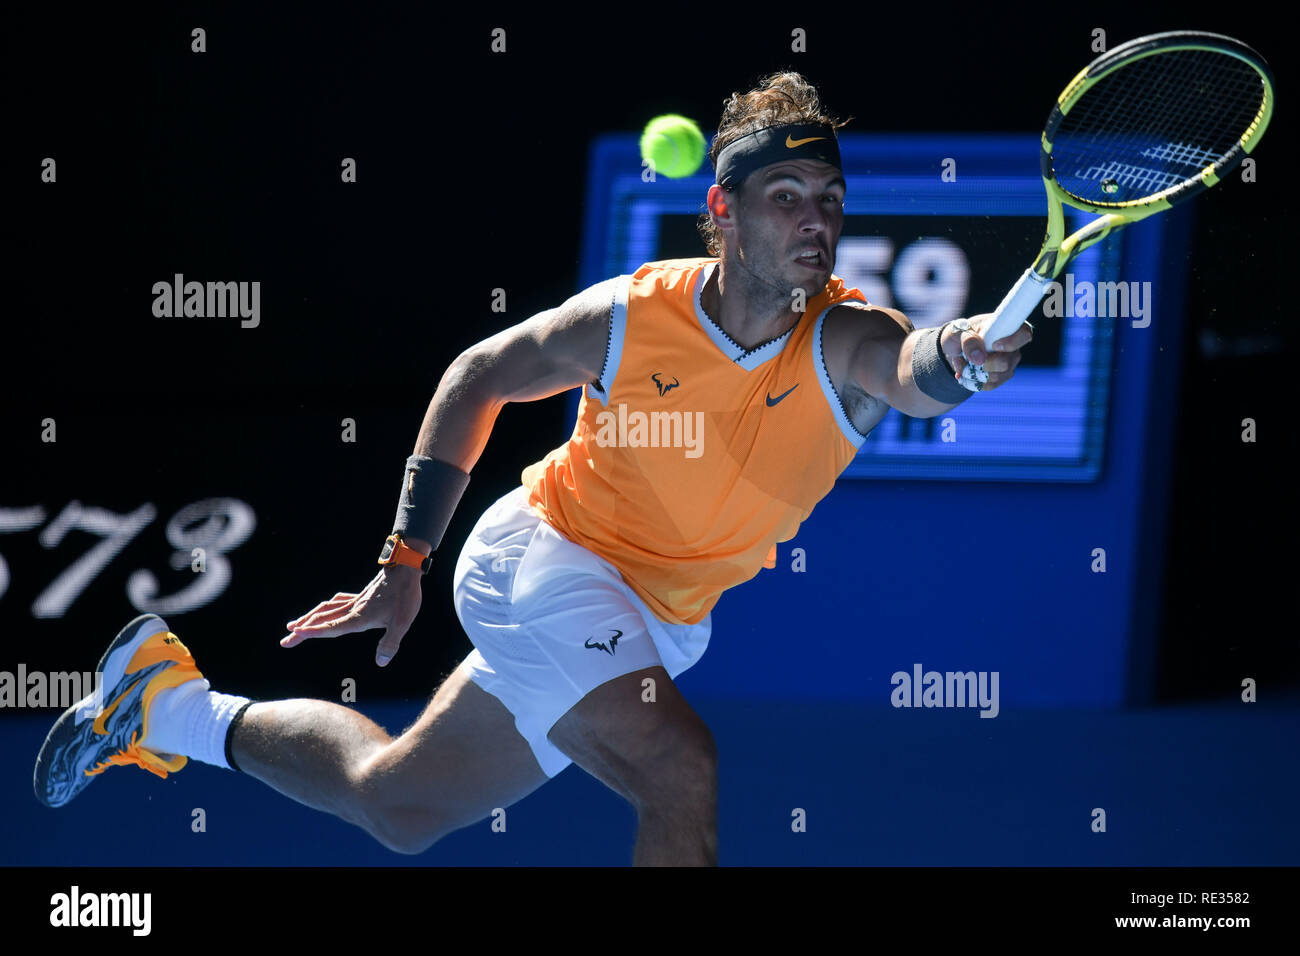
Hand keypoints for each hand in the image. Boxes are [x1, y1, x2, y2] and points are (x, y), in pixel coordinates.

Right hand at [281, 565, 422, 666]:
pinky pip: (337, 602)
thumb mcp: (402, 623)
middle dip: (302, 630)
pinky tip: (325, 607)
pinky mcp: (361, 595)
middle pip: (322, 619)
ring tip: (294, 625)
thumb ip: (390, 643)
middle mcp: (353, 609)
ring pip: (326, 609)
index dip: (314, 632)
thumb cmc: (405, 596)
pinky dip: (325, 607)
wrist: (406, 568)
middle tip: (285, 641)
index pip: (332, 627)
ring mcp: (356, 601)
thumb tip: (381, 662)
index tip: (295, 634)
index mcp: (359, 618)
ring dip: (309, 618)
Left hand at [940, 314, 1032, 390]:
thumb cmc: (960, 334)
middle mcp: (1014, 347)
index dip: (1011, 343)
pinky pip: (990, 385)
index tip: (994, 346)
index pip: (1024, 334)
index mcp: (1008, 328)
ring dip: (974, 373)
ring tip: (963, 363)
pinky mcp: (1002, 376)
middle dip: (983, 364)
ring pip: (996, 376)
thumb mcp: (959, 332)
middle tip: (967, 358)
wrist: (956, 348)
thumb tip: (980, 359)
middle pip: (1005, 362)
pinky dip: (974, 381)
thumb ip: (969, 341)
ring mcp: (1010, 363)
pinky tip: (966, 372)